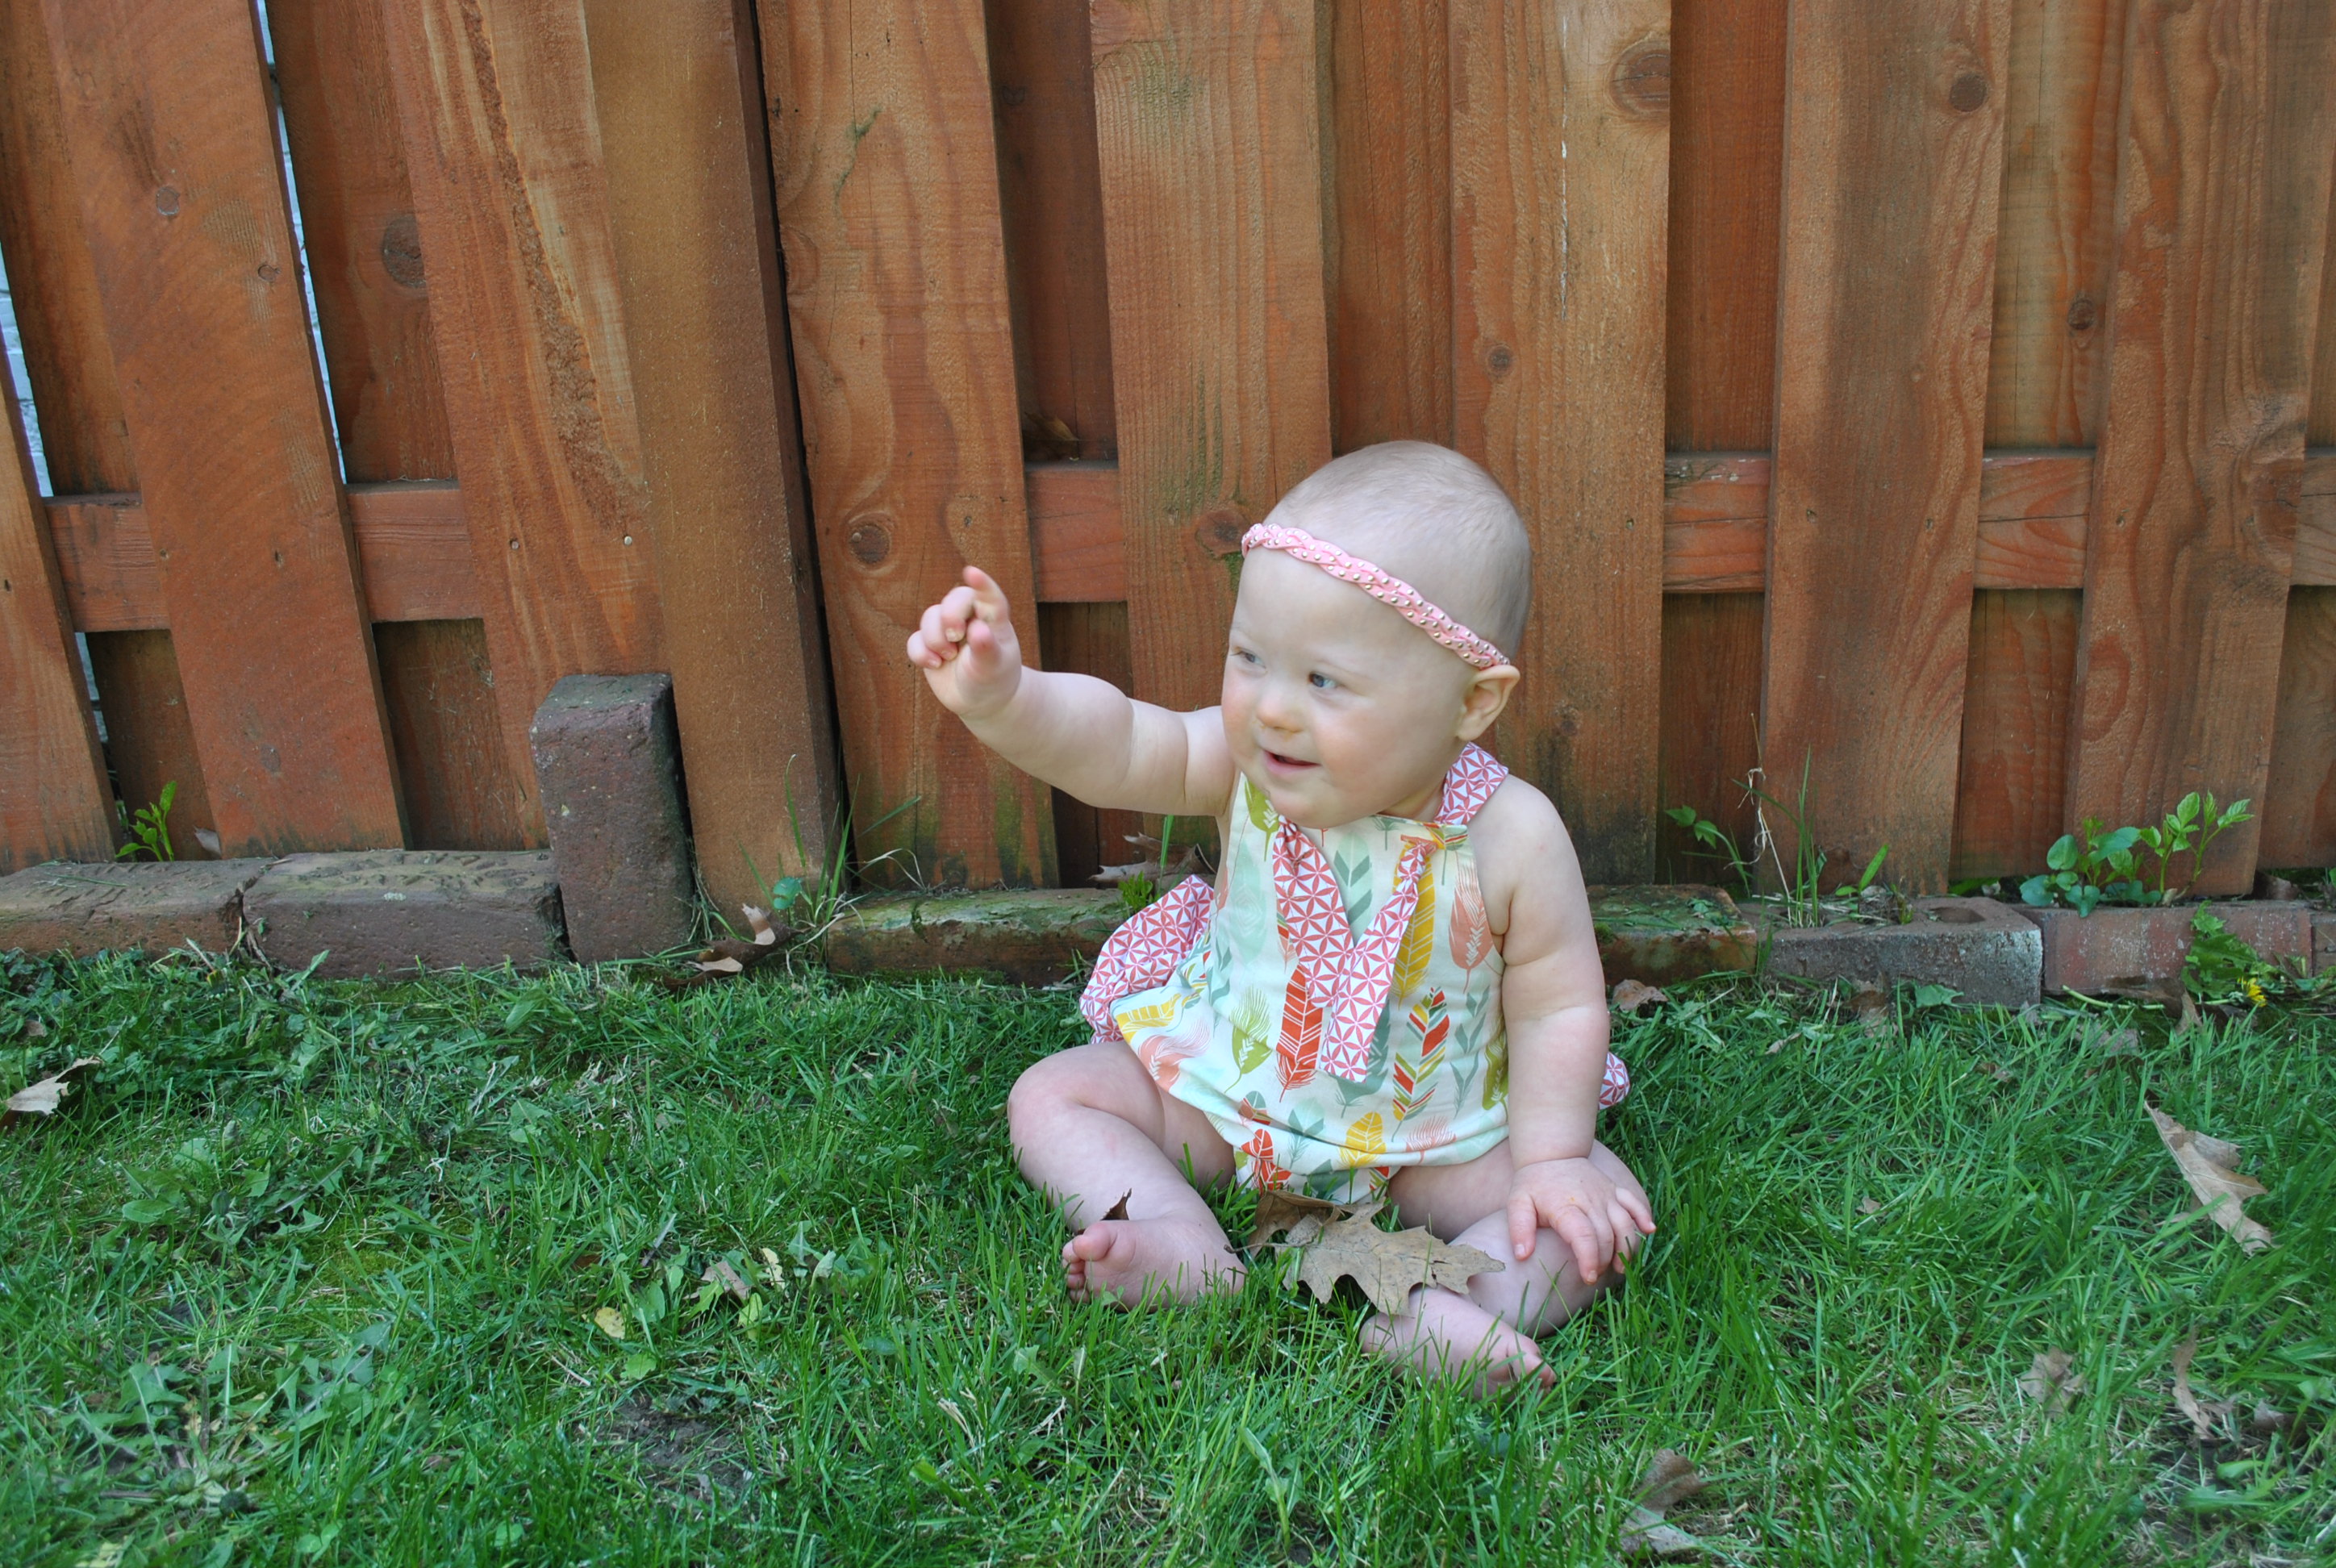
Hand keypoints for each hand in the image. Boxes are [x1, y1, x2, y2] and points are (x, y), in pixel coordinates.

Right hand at [907, 566, 1024, 720]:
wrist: (981, 701)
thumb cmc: (995, 678)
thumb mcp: (994, 666)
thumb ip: (987, 648)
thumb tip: (977, 630)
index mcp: (992, 618)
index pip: (989, 596)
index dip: (981, 584)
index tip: (971, 573)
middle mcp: (969, 618)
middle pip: (954, 599)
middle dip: (949, 615)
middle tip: (954, 635)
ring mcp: (946, 629)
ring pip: (930, 617)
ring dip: (935, 639)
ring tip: (948, 657)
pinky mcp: (928, 645)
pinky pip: (915, 640)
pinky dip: (921, 653)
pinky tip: (935, 665)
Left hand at [1506, 1156, 1656, 1283]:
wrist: (1552, 1153)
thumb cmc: (1534, 1183)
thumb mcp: (1518, 1203)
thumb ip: (1519, 1228)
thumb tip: (1522, 1255)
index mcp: (1566, 1206)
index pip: (1584, 1237)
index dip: (1590, 1260)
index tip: (1588, 1278)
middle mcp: (1591, 1200)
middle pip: (1606, 1236)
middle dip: (1605, 1260)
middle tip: (1596, 1275)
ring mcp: (1606, 1194)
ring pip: (1625, 1223)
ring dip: (1626, 1247)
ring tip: (1620, 1267)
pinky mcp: (1615, 1189)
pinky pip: (1634, 1202)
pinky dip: (1643, 1217)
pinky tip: (1649, 1231)